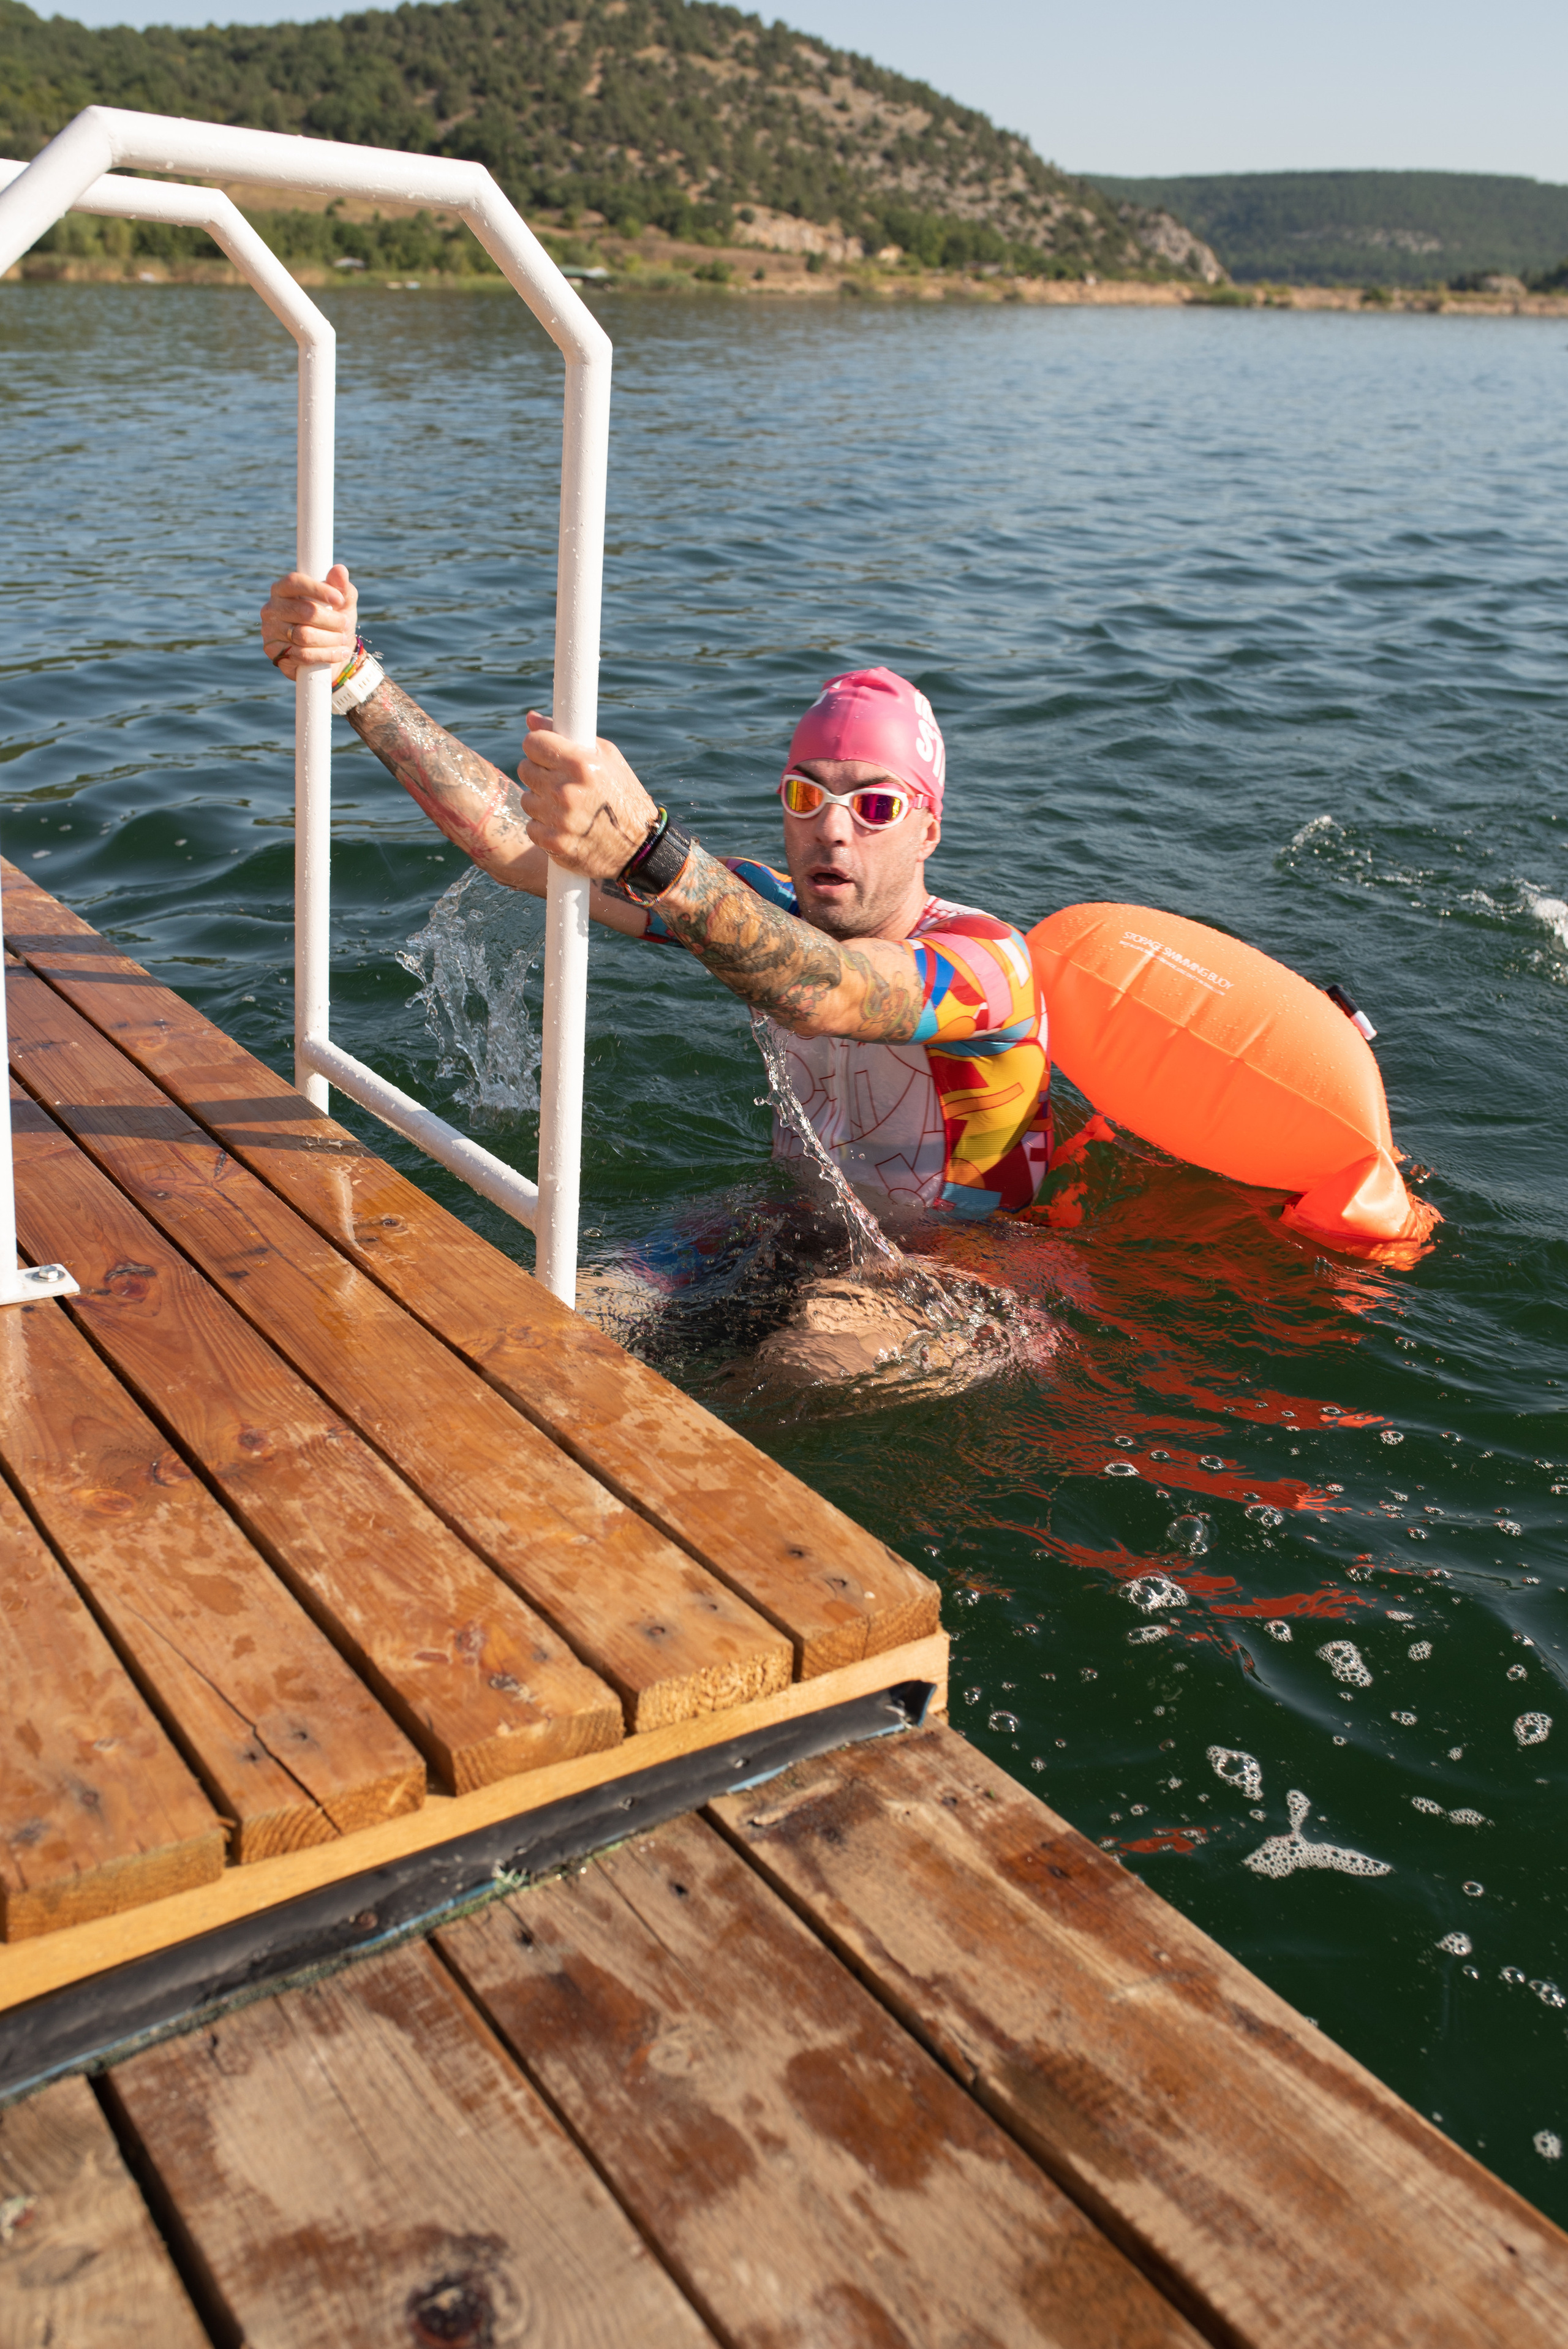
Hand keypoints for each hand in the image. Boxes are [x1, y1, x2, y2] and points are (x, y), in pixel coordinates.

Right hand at [260, 563, 357, 679]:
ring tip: (343, 639)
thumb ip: (341, 587)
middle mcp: (271, 608)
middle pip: (304, 611)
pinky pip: (303, 655)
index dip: (317, 589)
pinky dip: (326, 654)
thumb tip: (340, 569)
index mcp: (282, 589)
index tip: (339, 600)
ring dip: (330, 638)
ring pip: (304, 635)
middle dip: (331, 620)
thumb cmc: (333, 622)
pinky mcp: (275, 653)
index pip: (294, 582)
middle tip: (345, 624)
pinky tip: (340, 653)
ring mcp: (270, 631)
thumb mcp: (341, 604)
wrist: (330, 655)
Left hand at [516, 711, 660, 879]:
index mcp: (581, 764)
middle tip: (558, 780)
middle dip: (539, 772)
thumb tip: (530, 717)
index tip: (546, 753)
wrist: (640, 847)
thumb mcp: (606, 757)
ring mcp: (559, 820)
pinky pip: (531, 826)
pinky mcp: (554, 844)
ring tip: (564, 805)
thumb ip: (567, 734)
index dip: (538, 746)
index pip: (533, 743)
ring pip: (526, 798)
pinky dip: (543, 826)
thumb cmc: (624, 795)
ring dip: (540, 801)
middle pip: (525, 769)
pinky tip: (563, 825)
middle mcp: (567, 791)